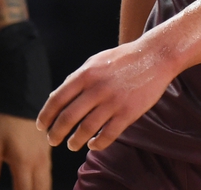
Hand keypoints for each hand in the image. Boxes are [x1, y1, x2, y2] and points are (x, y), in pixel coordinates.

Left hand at [0, 113, 51, 189]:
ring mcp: (45, 153)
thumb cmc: (4, 121)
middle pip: (42, 188)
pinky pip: (48, 170)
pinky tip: (38, 183)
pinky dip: (44, 181)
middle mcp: (39, 160)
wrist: (22, 96)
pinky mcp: (46, 147)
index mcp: (24, 162)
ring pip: (47, 180)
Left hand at [37, 36, 176, 151]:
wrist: (158, 55)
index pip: (57, 100)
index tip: (42, 127)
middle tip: (53, 140)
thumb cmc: (125, 58)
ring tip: (73, 145)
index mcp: (87, 74)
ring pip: (85, 130)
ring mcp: (114, 101)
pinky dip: (97, 144)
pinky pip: (107, 135)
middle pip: (67, 118)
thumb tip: (54, 97)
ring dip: (75, 141)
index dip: (46, 116)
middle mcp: (97, 88)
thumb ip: (77, 78)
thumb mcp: (97, 61)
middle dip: (56, 134)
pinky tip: (94, 144)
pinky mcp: (129, 112)